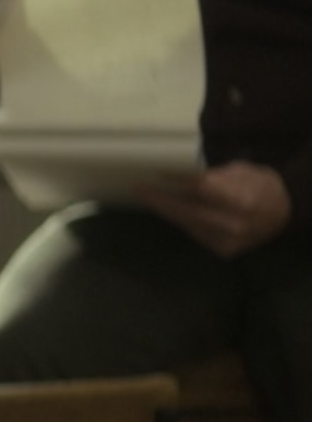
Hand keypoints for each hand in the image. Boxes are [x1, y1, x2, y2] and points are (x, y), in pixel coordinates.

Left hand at [133, 162, 292, 258]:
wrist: (284, 212)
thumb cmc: (260, 185)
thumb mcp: (241, 171)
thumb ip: (213, 175)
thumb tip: (179, 174)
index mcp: (242, 200)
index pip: (201, 189)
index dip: (176, 181)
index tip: (154, 173)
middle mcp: (235, 224)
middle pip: (189, 211)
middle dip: (160, 200)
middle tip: (137, 189)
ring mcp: (229, 241)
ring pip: (188, 225)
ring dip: (166, 211)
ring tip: (147, 198)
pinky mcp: (224, 250)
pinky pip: (195, 234)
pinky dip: (181, 221)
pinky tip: (168, 211)